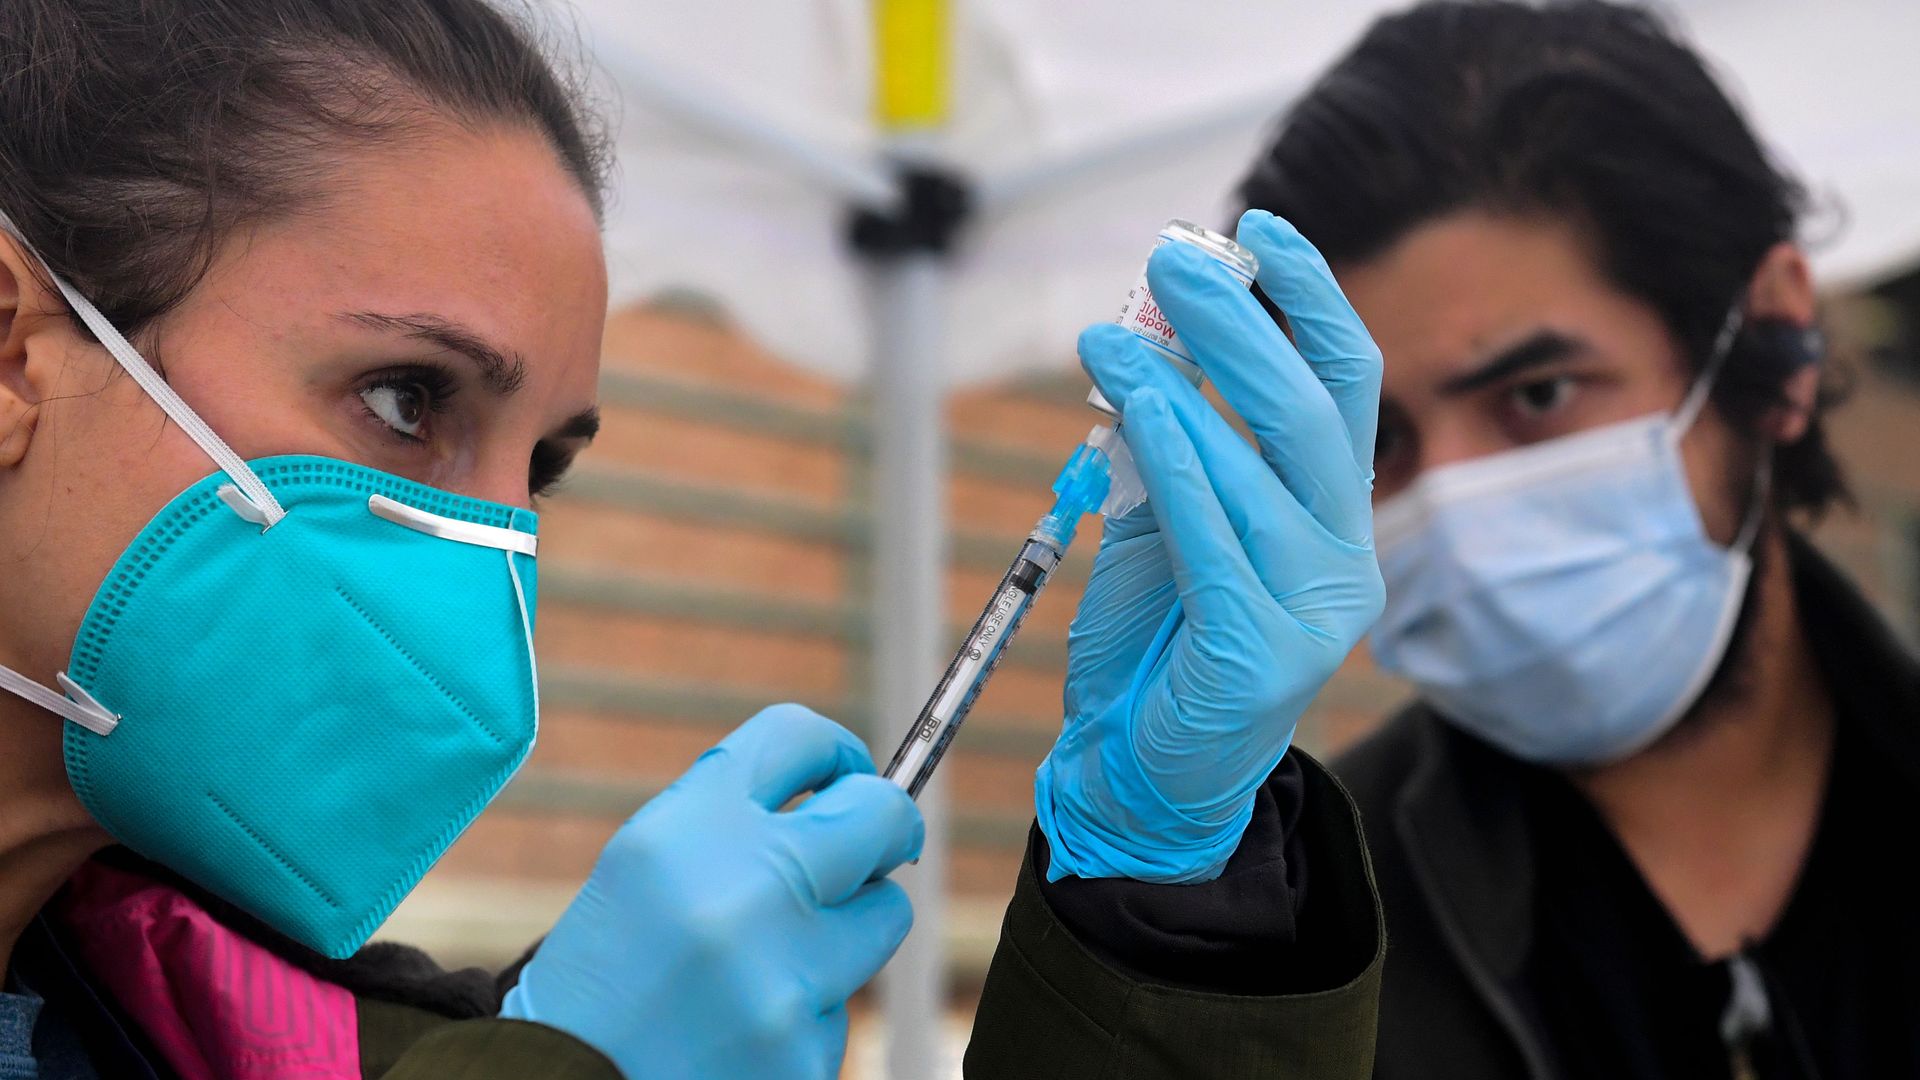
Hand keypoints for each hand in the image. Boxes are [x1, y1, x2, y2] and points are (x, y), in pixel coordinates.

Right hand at [500, 704, 923, 1078]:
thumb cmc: (604, 978)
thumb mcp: (643, 866)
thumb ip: (734, 820)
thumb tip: (852, 795)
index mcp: (686, 829)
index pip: (797, 735)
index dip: (836, 751)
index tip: (847, 777)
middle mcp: (744, 890)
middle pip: (879, 814)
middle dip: (884, 828)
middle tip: (866, 852)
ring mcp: (784, 979)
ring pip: (883, 916)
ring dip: (845, 932)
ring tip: (767, 965)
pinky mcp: (806, 1052)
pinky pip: (845, 1005)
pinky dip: (808, 1013)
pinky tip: (745, 1034)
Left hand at [1034, 210, 1384, 883]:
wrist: (1141, 773)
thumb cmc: (1158, 642)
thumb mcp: (1169, 523)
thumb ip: (1174, 447)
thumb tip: (1150, 339)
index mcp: (1336, 521)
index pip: (1348, 389)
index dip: (1311, 302)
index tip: (1260, 229)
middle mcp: (1345, 560)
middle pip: (1311, 414)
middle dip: (1242, 325)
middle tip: (1174, 259)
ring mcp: (1314, 612)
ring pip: (1258, 469)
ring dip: (1182, 386)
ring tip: (1114, 335)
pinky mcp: (1261, 655)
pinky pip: (1215, 539)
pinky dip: (1179, 464)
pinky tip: (1140, 408)